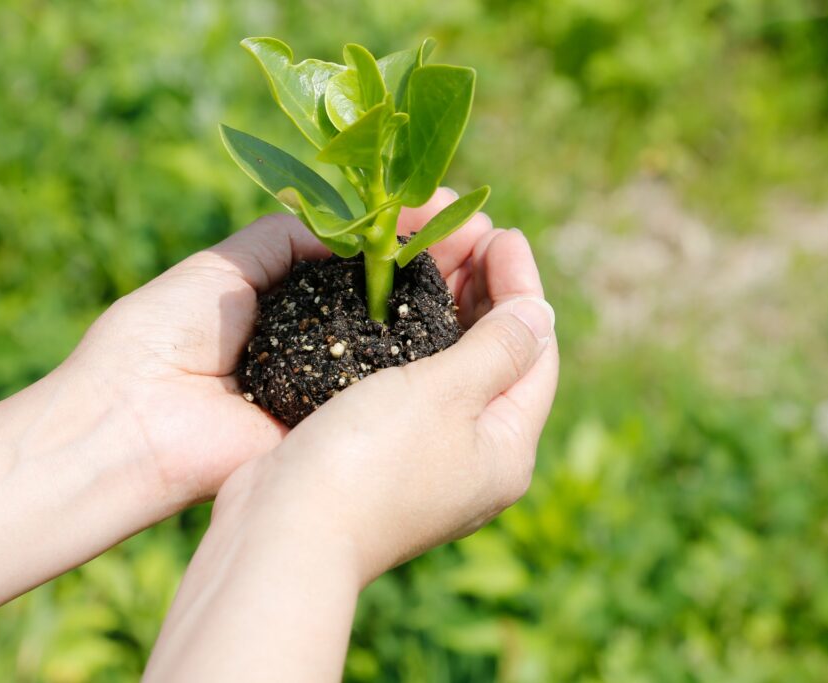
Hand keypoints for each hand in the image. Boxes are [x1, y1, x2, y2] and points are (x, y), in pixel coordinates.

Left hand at [59, 186, 508, 512]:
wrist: (131, 422)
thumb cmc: (162, 335)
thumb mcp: (229, 265)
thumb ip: (290, 236)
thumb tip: (362, 218)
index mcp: (295, 302)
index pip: (370, 259)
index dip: (414, 232)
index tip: (459, 209)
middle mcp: (323, 341)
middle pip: (399, 298)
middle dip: (446, 264)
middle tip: (492, 236)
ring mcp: (335, 383)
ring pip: (408, 342)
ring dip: (452, 305)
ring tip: (495, 267)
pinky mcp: (339, 419)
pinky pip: (394, 386)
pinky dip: (432, 356)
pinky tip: (471, 326)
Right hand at [215, 198, 558, 581]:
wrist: (285, 533)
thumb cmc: (371, 459)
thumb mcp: (446, 393)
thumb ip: (498, 348)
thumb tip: (542, 311)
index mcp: (507, 450)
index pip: (536, 354)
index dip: (524, 288)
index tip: (504, 234)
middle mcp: (476, 460)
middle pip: (498, 362)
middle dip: (488, 296)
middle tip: (470, 237)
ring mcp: (428, 462)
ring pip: (453, 373)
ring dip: (449, 315)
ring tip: (434, 261)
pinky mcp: (383, 458)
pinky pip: (414, 387)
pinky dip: (412, 344)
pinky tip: (391, 312)